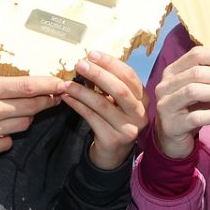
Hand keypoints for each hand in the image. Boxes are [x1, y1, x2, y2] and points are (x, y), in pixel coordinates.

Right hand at [0, 43, 65, 160]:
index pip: (27, 86)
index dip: (48, 85)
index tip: (62, 82)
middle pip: (32, 107)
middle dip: (47, 101)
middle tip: (55, 96)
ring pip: (23, 125)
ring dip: (28, 117)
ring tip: (24, 110)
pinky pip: (7, 144)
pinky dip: (9, 137)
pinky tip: (2, 129)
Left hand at [61, 51, 148, 169]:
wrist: (113, 155)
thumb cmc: (114, 121)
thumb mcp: (118, 103)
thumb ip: (110, 85)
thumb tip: (88, 63)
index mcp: (143, 99)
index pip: (129, 76)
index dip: (111, 63)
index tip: (92, 54)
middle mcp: (140, 114)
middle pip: (119, 89)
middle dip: (98, 74)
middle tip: (80, 64)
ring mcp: (128, 128)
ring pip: (102, 104)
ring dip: (82, 91)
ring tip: (66, 84)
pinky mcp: (113, 139)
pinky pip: (92, 118)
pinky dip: (77, 105)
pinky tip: (67, 98)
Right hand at [153, 47, 209, 159]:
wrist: (171, 139)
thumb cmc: (188, 109)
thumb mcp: (197, 90)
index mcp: (171, 72)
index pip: (194, 56)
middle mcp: (164, 86)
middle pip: (194, 73)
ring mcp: (166, 105)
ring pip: (193, 92)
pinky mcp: (172, 125)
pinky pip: (196, 117)